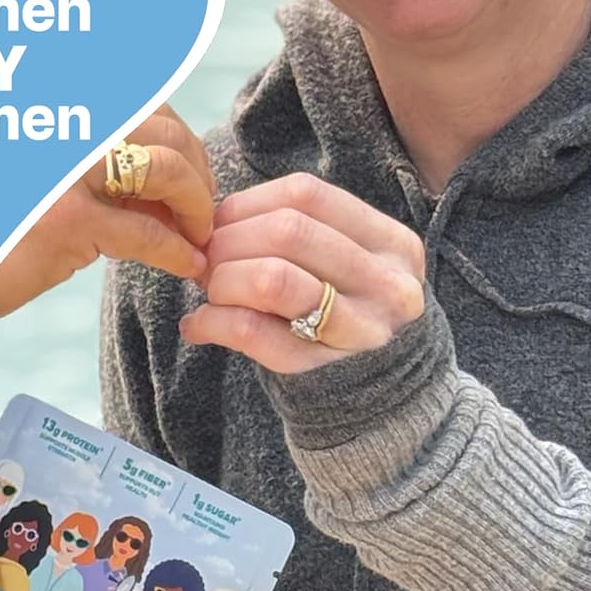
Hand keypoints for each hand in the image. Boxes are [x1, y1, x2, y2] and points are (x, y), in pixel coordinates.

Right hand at [0, 105, 215, 320]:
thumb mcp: (51, 171)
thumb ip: (105, 159)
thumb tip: (180, 176)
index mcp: (66, 109)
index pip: (149, 106)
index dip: (181, 143)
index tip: (189, 178)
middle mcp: (68, 126)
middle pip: (167, 131)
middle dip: (197, 173)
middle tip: (199, 212)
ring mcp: (67, 169)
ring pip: (167, 172)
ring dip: (196, 208)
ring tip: (196, 236)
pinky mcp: (69, 220)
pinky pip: (148, 233)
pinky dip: (179, 252)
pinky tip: (187, 266)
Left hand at [180, 173, 425, 372]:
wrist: (381, 396)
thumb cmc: (345, 311)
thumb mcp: (343, 262)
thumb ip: (293, 231)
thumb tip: (209, 220)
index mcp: (391, 242)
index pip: (305, 194)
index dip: (248, 204)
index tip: (221, 224)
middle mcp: (388, 283)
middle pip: (286, 232)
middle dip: (229, 242)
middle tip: (206, 261)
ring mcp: (363, 330)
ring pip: (272, 278)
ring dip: (222, 279)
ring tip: (209, 291)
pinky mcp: (323, 368)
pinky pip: (253, 331)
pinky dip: (212, 321)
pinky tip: (199, 325)